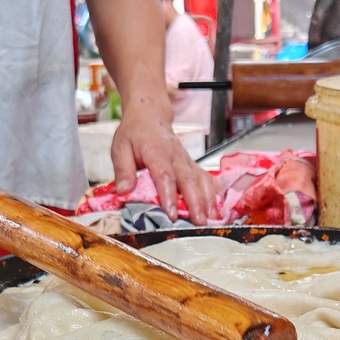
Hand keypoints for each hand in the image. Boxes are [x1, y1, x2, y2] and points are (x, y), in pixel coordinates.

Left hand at [109, 105, 220, 225]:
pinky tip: (219, 208)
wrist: (149, 117)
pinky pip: (207, 178)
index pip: (165, 175)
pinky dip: (214, 193)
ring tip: (211, 219)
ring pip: (201, 180)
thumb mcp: (120, 148)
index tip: (172, 214)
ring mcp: (187, 161)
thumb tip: (123, 192)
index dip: (170, 196)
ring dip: (208, 200)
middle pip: (189, 180)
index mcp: (157, 152)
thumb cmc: (134, 135)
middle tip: (199, 222)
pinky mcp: (192, 165)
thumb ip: (123, 170)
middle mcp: (176, 157)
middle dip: (196, 203)